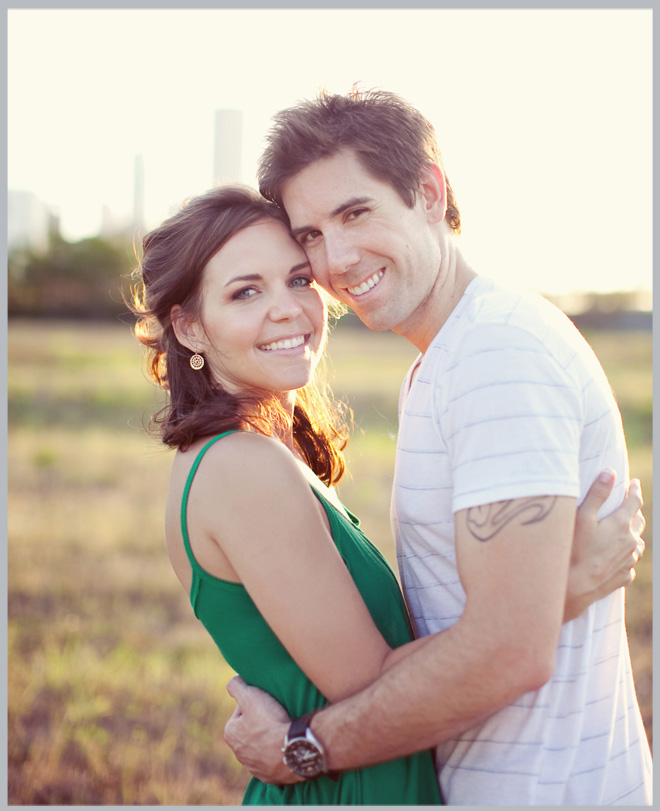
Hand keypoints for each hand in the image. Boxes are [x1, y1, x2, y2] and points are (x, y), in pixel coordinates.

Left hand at [224, 675, 298, 784]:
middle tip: (276, 714)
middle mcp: (238, 753)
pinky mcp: (268, 776)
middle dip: (261, 721)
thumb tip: (232, 682)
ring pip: (261, 745)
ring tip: (282, 729)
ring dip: (269, 738)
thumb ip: (237, 686)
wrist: (291, 749)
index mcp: (230, 734)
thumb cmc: (270, 722)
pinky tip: (285, 744)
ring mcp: (253, 767)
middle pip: (251, 729)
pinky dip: (277, 752)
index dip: (255, 703)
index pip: (241, 710)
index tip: (266, 703)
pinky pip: (272, 760)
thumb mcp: (250, 695)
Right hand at [564, 472, 644, 621]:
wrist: (572, 588)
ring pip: (637, 542)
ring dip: (632, 532)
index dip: (634, 489)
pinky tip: (617, 554)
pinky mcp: (624, 577)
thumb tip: (610, 473)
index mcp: (621, 525)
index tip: (633, 482)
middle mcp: (630, 542)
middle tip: (628, 502)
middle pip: (638, 521)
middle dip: (634, 510)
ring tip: (625, 528)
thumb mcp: (581, 517)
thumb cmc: (573, 550)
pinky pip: (630, 561)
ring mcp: (629, 561)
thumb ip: (597, 494)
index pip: (634, 501)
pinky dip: (626, 553)